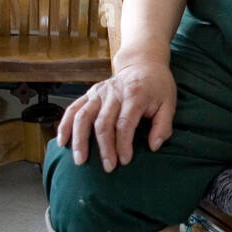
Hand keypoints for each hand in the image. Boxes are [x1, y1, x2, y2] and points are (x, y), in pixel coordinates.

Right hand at [56, 56, 176, 170]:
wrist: (143, 64)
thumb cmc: (157, 86)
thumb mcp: (169, 103)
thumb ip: (163, 126)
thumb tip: (154, 146)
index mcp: (134, 95)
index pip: (125, 123)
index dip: (123, 144)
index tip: (125, 160)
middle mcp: (113, 93)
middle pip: (103, 123)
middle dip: (104, 148)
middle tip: (108, 167)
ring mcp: (99, 92)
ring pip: (83, 116)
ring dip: (79, 140)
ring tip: (80, 160)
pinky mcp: (90, 94)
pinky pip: (73, 109)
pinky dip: (65, 125)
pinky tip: (62, 142)